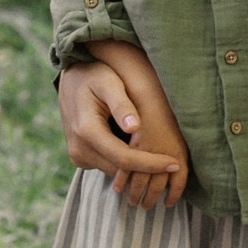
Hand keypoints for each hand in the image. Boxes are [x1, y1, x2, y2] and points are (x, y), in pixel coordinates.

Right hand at [57, 57, 188, 207]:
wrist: (71, 80)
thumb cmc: (94, 76)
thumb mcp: (109, 82)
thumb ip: (121, 104)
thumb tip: (135, 127)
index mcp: (87, 131)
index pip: (124, 159)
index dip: (151, 164)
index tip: (175, 165)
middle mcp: (79, 149)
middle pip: (120, 170)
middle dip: (148, 169)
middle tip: (175, 163)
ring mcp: (78, 156)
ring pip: (114, 172)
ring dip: (137, 168)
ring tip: (162, 157)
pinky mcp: (81, 158)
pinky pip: (108, 167)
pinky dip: (125, 164)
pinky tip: (142, 152)